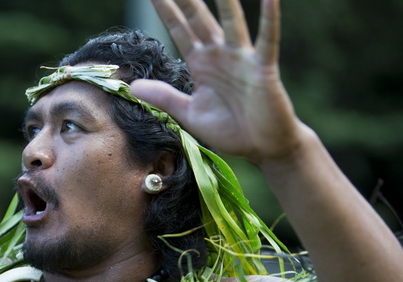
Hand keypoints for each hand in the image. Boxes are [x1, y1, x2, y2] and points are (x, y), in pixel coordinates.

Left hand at [131, 0, 303, 163]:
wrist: (262, 147)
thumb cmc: (230, 130)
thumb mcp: (189, 114)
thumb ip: (164, 97)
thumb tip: (132, 86)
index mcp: (201, 64)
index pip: (178, 30)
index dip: (166, 10)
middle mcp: (220, 54)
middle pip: (199, 19)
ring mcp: (242, 59)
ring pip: (231, 22)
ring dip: (225, 1)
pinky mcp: (263, 68)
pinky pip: (267, 40)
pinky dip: (270, 19)